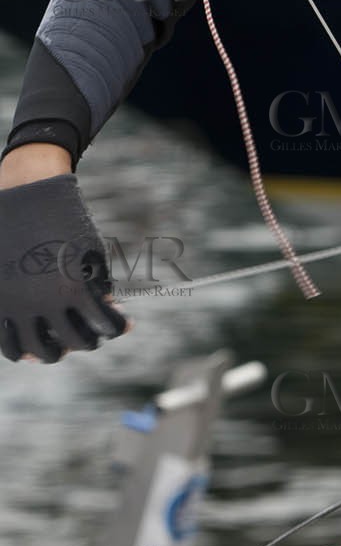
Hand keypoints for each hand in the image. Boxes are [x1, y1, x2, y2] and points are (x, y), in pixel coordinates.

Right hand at [0, 173, 129, 363]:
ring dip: (53, 352)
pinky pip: (6, 343)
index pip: (103, 327)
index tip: (124, 323)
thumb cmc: (66, 219)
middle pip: (71, 344)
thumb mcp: (91, 250)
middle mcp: (42, 302)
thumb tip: (106, 314)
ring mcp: (14, 304)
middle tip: (92, 334)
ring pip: (36, 351)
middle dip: (88, 341)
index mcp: (73, 289)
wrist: (25, 194)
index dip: (118, 327)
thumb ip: (100, 286)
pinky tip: (32, 345)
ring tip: (61, 345)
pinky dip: (21, 350)